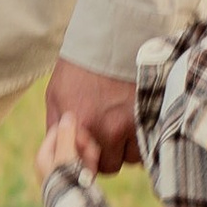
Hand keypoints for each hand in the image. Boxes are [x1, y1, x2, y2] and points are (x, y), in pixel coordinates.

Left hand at [34, 115, 96, 187]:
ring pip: (79, 151)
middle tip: (91, 151)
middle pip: (70, 140)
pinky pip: (84, 162)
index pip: (58, 130)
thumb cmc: (68, 184)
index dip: (72, 129)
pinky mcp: (75, 178)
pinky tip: (93, 171)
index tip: (83, 135)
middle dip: (83, 144)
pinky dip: (90, 164)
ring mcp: (64, 170)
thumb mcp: (66, 157)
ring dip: (88, 154)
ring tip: (92, 165)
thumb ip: (66, 136)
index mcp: (43, 156)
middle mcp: (52, 162)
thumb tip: (66, 115)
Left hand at [46, 56, 138, 176]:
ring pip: (133, 157)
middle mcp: (108, 128)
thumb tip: (58, 151)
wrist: (110, 39)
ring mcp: (132, 122)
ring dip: (127, 149)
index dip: (87, 163)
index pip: (85, 167)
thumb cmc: (78, 67)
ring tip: (121, 129)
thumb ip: (55, 127)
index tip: (88, 154)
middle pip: (111, 166)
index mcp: (81, 125)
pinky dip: (143, 141)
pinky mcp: (150, 114)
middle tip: (106, 140)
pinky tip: (135, 126)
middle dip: (108, 156)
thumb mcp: (56, 95)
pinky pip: (149, 144)